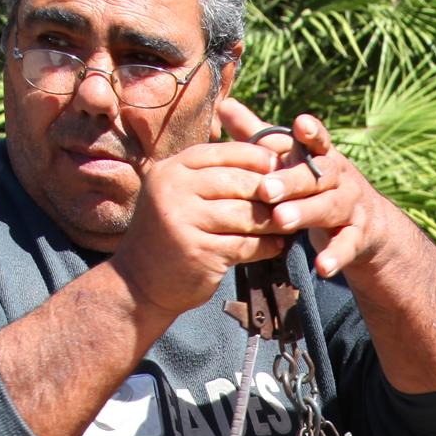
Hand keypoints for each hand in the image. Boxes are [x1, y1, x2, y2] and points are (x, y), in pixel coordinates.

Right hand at [108, 137, 287, 319]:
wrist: (140, 282)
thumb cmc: (172, 235)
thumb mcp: (181, 196)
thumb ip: (211, 178)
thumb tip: (266, 160)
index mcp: (171, 170)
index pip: (222, 153)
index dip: (256, 157)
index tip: (281, 165)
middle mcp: (173, 190)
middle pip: (237, 182)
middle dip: (270, 191)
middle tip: (296, 198)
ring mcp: (183, 220)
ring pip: (245, 214)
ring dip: (272, 221)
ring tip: (290, 223)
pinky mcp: (199, 251)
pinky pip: (245, 244)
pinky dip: (266, 246)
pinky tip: (277, 246)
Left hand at [218, 100, 387, 280]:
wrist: (366, 224)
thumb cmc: (313, 186)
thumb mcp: (291, 162)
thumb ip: (260, 138)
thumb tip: (223, 105)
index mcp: (322, 156)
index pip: (318, 141)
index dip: (312, 133)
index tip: (300, 125)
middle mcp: (340, 178)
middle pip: (319, 176)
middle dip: (293, 181)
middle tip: (267, 189)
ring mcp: (352, 207)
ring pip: (331, 207)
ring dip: (307, 213)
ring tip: (281, 221)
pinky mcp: (358, 237)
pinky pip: (348, 246)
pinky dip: (335, 256)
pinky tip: (322, 267)